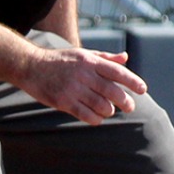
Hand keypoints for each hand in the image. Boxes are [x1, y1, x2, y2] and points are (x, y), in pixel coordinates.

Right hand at [20, 48, 147, 124]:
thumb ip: (105, 58)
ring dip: (110, 111)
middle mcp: (84, 75)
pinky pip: (87, 115)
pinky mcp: (64, 102)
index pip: (117, 72)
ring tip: (109, 110)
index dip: (133, 81)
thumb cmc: (61, 60)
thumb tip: (125, 57)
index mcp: (90, 62)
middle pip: (112, 92)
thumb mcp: (83, 54)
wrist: (31, 66)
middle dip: (125, 101)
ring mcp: (73, 89)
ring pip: (102, 106)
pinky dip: (97, 119)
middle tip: (130, 106)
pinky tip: (98, 118)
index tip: (143, 90)